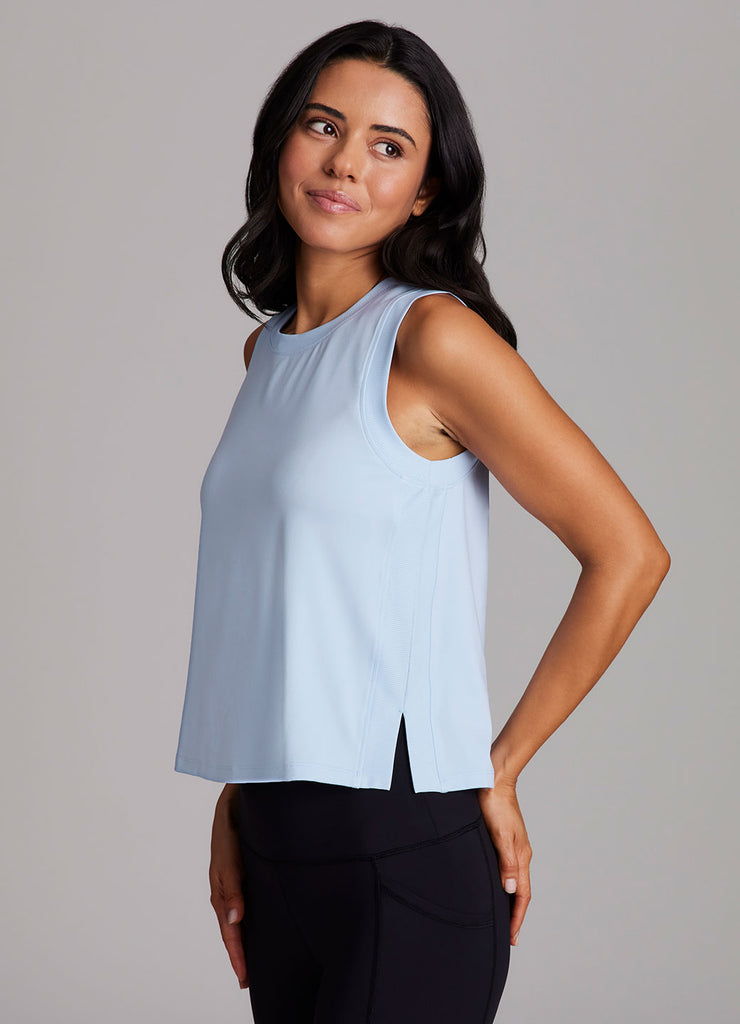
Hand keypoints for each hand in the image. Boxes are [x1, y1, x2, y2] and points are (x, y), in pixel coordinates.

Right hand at [209, 787, 248, 988]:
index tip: (245, 979)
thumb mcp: (230, 860)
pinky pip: (244, 906)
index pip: (230, 932)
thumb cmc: (231, 829)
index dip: (238, 956)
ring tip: (252, 961)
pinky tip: (257, 926)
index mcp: (221, 892)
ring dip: (244, 940)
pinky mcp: (243, 875)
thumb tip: (235, 919)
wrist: (236, 802)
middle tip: (248, 980)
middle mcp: (227, 892)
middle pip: (232, 931)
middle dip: (239, 954)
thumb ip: (233, 889)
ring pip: (238, 920)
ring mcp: (234, 884)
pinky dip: (248, 922)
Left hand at [477, 783, 531, 945]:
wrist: (494, 777)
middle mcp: (520, 853)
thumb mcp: (499, 834)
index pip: (522, 894)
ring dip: (508, 899)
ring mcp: (513, 846)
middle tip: (506, 934)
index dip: (516, 917)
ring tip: (500, 914)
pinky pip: (506, 868)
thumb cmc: (495, 803)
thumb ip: (506, 862)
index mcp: (521, 855)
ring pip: (513, 879)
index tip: (511, 937)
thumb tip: (510, 890)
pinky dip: (503, 882)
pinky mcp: (504, 838)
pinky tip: (494, 884)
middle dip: (514, 913)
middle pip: (520, 890)